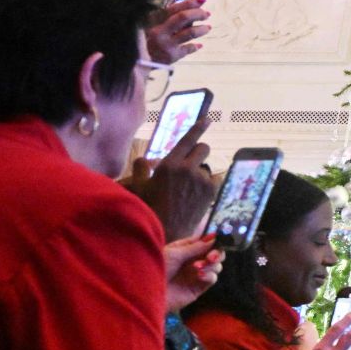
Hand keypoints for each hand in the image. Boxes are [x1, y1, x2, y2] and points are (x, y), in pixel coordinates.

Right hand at [122, 111, 214, 240]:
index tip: (207, 119)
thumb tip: (146, 159)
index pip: (188, 139)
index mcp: (169, 164)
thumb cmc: (148, 207)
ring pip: (207, 166)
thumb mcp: (138, 185)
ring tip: (187, 186)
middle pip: (203, 148)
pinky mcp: (211, 192)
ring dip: (199, 170)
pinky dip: (206, 183)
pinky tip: (195, 193)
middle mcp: (188, 169)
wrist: (165, 231)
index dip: (198, 127)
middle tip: (189, 162)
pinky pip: (212, 180)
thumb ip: (141, 167)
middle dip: (197, 151)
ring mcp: (202, 181)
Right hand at [146, 0, 210, 63]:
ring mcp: (166, 43)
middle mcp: (159, 30)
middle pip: (183, 17)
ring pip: (190, 32)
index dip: (189, 3)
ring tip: (208, 27)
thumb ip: (168, 17)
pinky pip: (189, 48)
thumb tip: (191, 6)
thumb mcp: (152, 26)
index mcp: (153, 20)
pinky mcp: (172, 55)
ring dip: (202, 29)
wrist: (137, 62)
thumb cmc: (146, 40)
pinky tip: (199, 45)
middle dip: (198, 13)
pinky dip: (195, 46)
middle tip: (206, 14)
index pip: (174, 8)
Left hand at [163, 235, 221, 313]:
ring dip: (212, 264)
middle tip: (211, 257)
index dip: (213, 240)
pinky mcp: (199, 287)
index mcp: (185, 249)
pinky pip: (212, 278)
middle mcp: (192, 260)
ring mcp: (196, 273)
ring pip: (216, 265)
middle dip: (217, 253)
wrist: (148, 293)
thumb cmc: (156, 268)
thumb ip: (196, 247)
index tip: (218, 240)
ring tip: (198, 267)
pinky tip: (200, 276)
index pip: (205, 241)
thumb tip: (214, 237)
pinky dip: (209, 275)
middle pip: (214, 253)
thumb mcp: (175, 253)